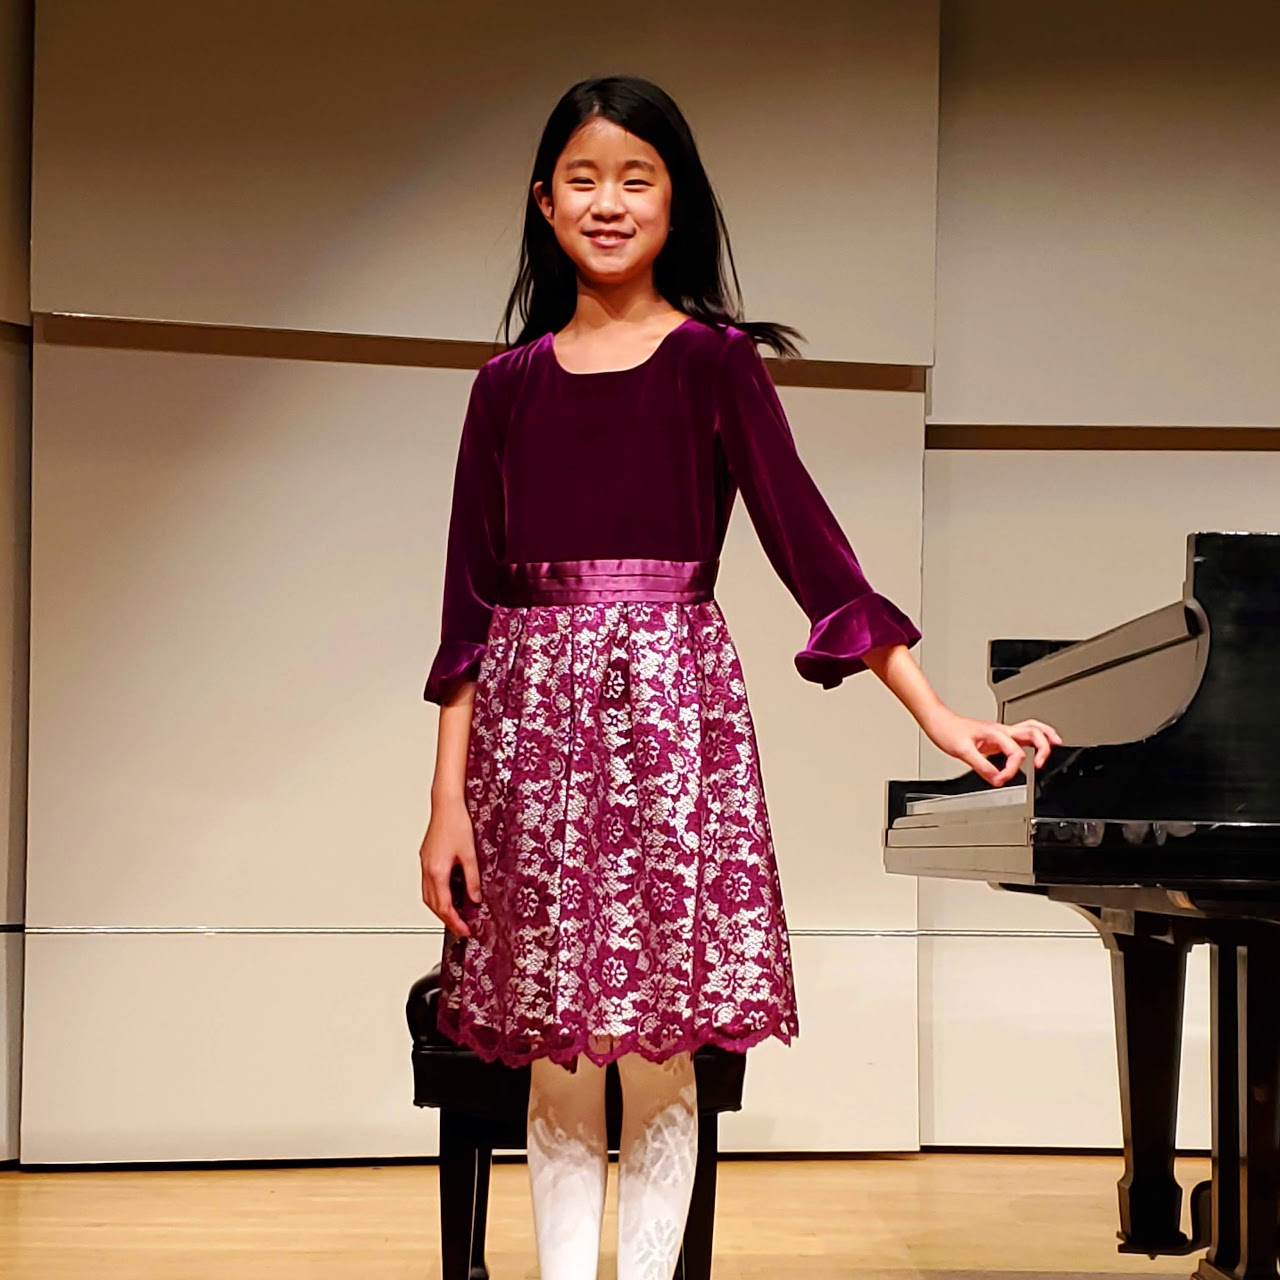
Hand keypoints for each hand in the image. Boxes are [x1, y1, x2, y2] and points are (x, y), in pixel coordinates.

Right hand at [419, 796, 481, 936]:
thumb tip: (475, 899)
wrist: (446, 804)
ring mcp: (425, 864)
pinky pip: (428, 884)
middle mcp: (428, 870)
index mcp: (437, 871)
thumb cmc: (457, 823)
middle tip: (461, 928)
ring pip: (428, 896)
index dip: (455, 922)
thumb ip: (472, 879)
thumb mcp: (470, 854)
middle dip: (447, 920)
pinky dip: (437, 895)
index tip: (465, 930)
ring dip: (440, 909)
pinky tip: (448, 894)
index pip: (445, 906)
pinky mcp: (426, 858)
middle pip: (433, 905)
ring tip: (455, 915)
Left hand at [923, 709, 1062, 786]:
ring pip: (1031, 728)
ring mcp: (1001, 731)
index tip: (1001, 780)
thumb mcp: (962, 751)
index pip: (1015, 753)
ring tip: (1056, 744)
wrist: (939, 721)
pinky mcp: (997, 735)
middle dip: (1043, 748)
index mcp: (996, 733)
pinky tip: (1034, 747)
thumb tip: (997, 780)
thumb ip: (981, 766)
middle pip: (1034, 733)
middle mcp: (1001, 731)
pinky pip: (1021, 734)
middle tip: (1042, 764)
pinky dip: (1034, 738)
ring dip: (1045, 737)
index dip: (1011, 770)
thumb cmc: (948, 731)